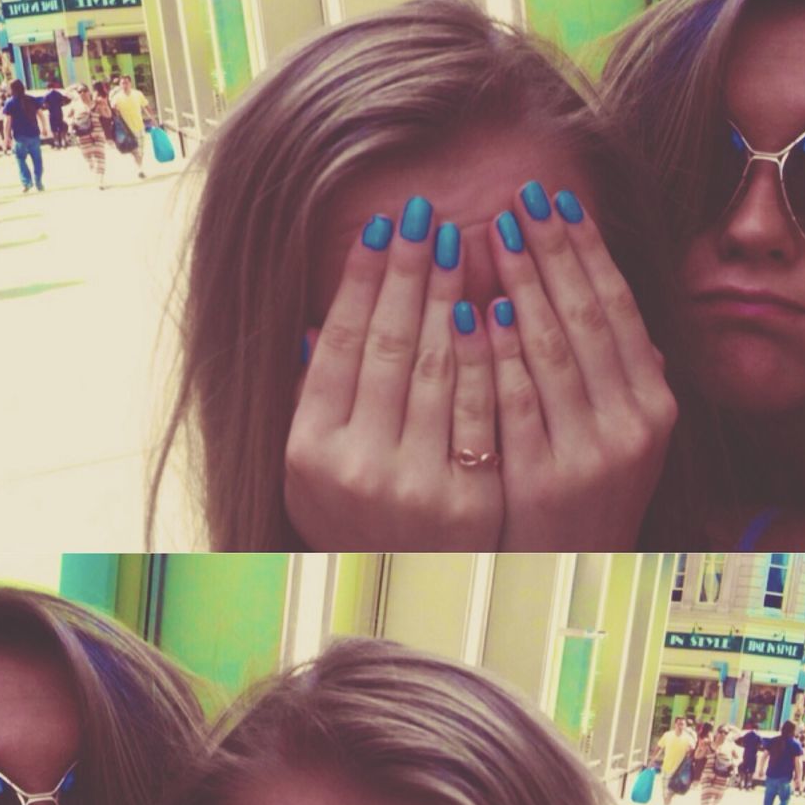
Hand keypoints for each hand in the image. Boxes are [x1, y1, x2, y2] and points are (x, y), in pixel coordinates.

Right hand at [285, 200, 501, 549]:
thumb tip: (314, 325)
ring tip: (462, 241)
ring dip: (451, 297)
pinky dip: (489, 355)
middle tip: (424, 214)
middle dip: (408, 273)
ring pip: (437, 370)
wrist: (407, 590)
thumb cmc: (353, 518)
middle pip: (387, 347)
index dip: (360, 283)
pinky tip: (495, 305)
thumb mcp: (309, 469)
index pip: (340, 346)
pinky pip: (483, 410)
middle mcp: (358, 468)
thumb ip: (312, 400)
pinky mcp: (471, 500)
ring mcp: (417, 486)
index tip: (379, 230)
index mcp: (310, 453)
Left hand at [485, 184, 677, 549]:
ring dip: (521, 283)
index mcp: (652, 404)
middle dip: (550, 250)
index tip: (554, 200)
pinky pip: (518, 402)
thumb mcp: (624, 438)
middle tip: (517, 196)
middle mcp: (631, 424)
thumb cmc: (590, 499)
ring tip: (489, 232)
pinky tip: (478, 310)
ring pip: (553, 350)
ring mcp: (589, 452)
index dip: (585, 250)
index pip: (615, 308)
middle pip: (585, 317)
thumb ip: (621, 374)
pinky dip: (500, 353)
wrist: (574, 578)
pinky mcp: (543, 479)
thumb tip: (608, 299)